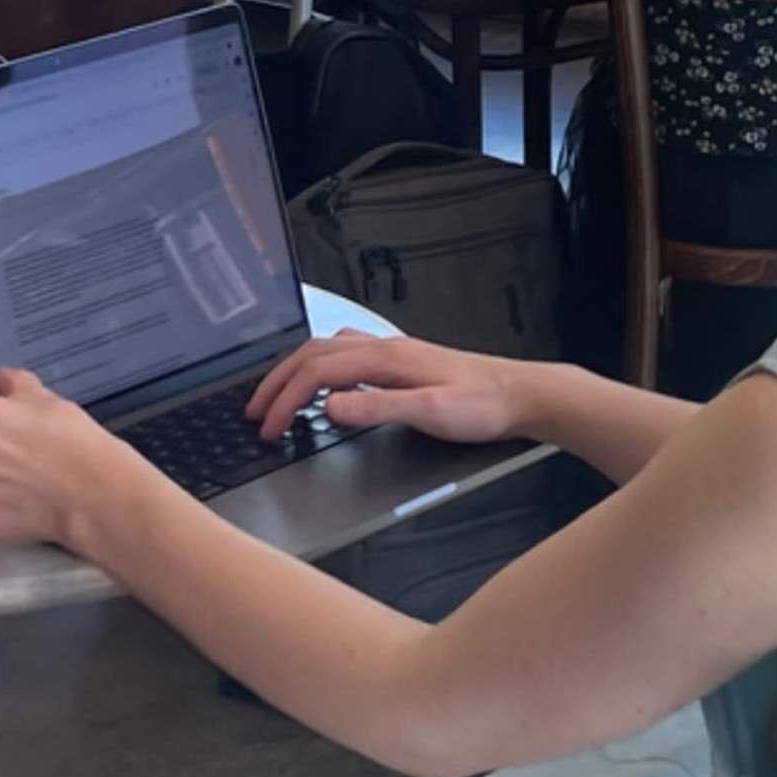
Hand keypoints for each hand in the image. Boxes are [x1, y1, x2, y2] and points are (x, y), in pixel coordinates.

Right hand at [245, 328, 537, 451]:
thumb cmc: (483, 405)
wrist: (523, 394)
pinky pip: (347, 356)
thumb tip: (328, 407)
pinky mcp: (404, 363)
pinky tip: (325, 385)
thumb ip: (378, 408)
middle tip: (253, 413)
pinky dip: (321, 368)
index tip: (266, 429)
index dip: (284, 400)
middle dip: (277, 382)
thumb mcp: (430, 412)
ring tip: (276, 397)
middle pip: (313, 354)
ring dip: (295, 371)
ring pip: (328, 351)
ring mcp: (394, 352)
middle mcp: (385, 347)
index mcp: (386, 357)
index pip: (316, 372)